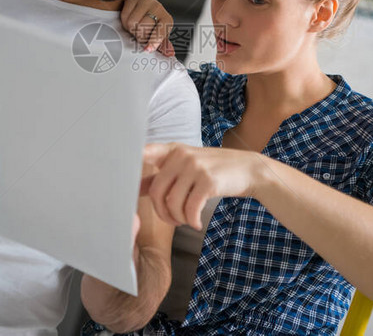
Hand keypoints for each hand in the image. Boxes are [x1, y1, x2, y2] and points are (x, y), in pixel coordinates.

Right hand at [120, 0, 174, 55]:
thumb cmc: (150, 22)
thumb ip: (161, 45)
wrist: (139, 5)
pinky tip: (129, 18)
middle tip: (139, 34)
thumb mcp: (157, 34)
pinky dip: (124, 20)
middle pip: (143, 29)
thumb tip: (169, 54)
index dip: (153, 41)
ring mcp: (146, 1)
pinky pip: (125, 15)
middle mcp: (159, 8)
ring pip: (132, 23)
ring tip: (134, 26)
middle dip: (138, 35)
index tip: (147, 50)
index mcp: (167, 20)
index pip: (160, 32)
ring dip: (130, 28)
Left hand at [141, 143, 260, 229]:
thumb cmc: (214, 170)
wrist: (248, 169)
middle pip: (157, 191)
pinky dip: (191, 221)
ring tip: (187, 220)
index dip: (130, 167)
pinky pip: (190, 209)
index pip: (144, 153)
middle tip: (172, 221)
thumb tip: (136, 188)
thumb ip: (162, 176)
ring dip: (178, 219)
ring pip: (172, 203)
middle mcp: (181, 155)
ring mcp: (195, 167)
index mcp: (172, 150)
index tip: (123, 184)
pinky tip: (196, 222)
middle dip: (162, 212)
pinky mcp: (208, 181)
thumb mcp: (187, 167)